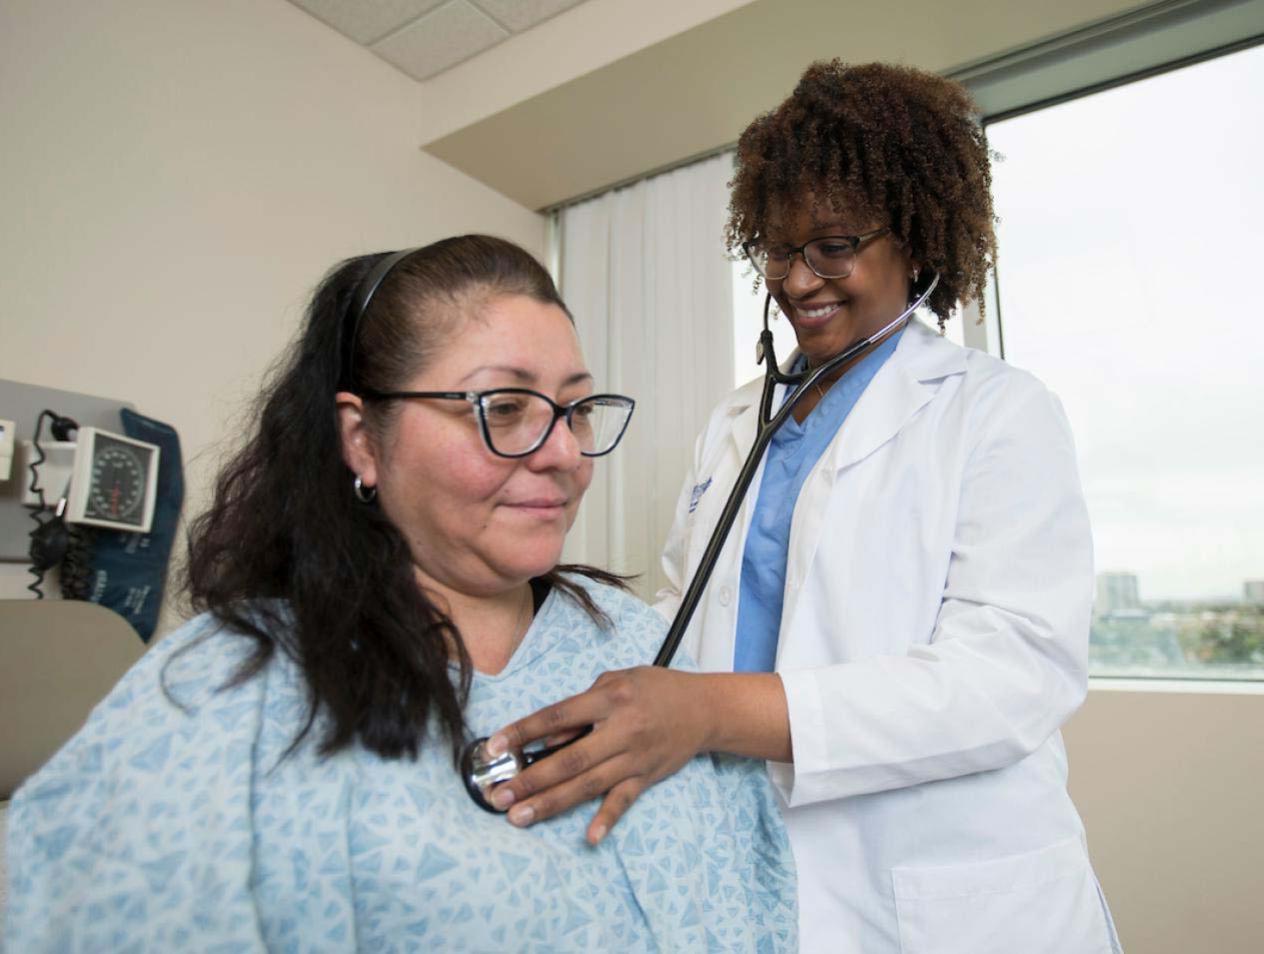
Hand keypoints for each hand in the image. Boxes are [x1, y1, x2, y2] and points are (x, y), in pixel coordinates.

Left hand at [484, 667, 714, 844]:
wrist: (704, 708)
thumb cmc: (654, 689)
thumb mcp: (616, 680)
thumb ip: (580, 706)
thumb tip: (548, 737)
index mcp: (609, 699)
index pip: (558, 716)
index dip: (524, 731)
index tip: (495, 746)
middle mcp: (622, 729)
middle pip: (570, 759)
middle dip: (531, 780)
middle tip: (499, 795)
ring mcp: (635, 757)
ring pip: (588, 784)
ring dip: (552, 802)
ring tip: (519, 816)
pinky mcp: (647, 776)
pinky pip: (624, 801)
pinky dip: (607, 820)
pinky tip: (589, 838)